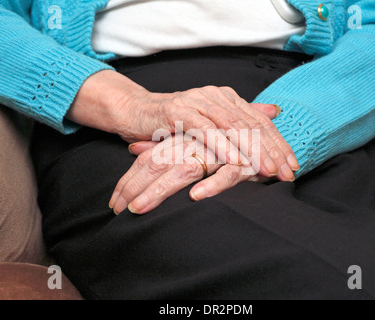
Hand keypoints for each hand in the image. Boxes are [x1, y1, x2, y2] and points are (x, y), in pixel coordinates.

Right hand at [68, 70, 298, 179]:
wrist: (137, 111)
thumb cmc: (175, 122)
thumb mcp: (212, 120)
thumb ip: (242, 116)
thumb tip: (274, 112)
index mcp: (227, 98)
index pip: (260, 122)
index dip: (279, 144)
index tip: (293, 165)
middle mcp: (216, 96)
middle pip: (251, 124)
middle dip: (271, 151)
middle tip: (286, 173)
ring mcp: (197, 101)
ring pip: (232, 126)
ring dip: (252, 151)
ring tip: (267, 171)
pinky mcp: (179, 111)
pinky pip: (205, 131)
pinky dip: (221, 147)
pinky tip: (236, 162)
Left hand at [109, 134, 271, 214]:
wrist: (259, 134)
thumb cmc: (220, 142)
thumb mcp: (189, 143)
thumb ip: (163, 145)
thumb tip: (134, 150)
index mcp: (183, 137)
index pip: (151, 158)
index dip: (130, 179)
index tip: (115, 202)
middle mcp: (197, 142)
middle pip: (160, 162)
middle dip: (136, 187)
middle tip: (118, 210)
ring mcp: (219, 151)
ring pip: (185, 169)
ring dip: (161, 190)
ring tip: (140, 209)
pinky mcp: (243, 162)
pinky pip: (227, 174)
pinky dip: (213, 184)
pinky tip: (196, 197)